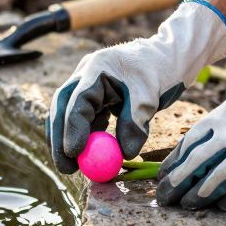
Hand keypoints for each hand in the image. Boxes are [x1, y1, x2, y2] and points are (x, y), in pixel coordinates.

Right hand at [46, 0, 225, 173]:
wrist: (166, 58)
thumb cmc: (159, 72)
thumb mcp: (149, 97)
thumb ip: (135, 124)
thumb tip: (124, 153)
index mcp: (97, 68)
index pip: (78, 100)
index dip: (72, 128)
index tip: (74, 153)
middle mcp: (85, 73)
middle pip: (62, 106)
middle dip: (59, 138)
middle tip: (65, 167)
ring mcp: (87, 83)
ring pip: (68, 112)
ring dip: (67, 139)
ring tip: (73, 167)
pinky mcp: (93, 94)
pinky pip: (82, 117)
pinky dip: (83, 134)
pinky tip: (90, 151)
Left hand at [156, 54, 225, 210]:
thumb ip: (220, 124)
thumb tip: (195, 147)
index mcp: (222, 116)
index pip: (188, 143)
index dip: (174, 162)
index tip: (164, 176)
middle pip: (195, 163)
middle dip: (177, 183)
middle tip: (165, 198)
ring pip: (215, 179)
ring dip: (199, 196)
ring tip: (188, 206)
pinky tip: (224, 206)